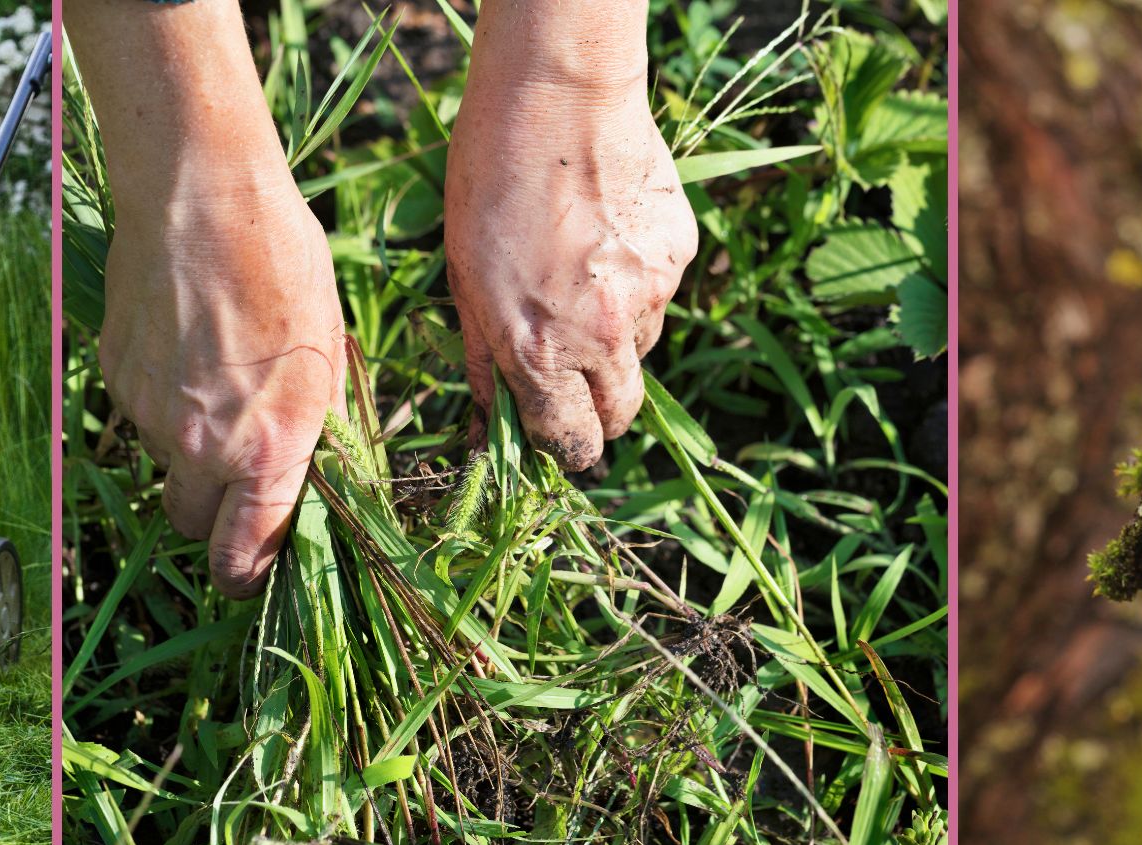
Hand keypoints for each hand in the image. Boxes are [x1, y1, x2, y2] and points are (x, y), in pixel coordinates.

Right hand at [99, 180, 344, 597]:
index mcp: (268, 447)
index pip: (243, 557)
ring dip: (187, 448)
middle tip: (238, 474)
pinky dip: (159, 400)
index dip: (248, 575)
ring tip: (216, 380)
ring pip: (164, 464)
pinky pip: (138, 415)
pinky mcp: (114, 378)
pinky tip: (184, 346)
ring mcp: (149, 414)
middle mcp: (202, 445)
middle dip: (213, 515)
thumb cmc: (282, 263)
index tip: (253, 569)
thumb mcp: (327, 354)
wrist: (200, 195)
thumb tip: (310, 474)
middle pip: (192, 525)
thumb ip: (313, 429)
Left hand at [443, 3, 696, 471]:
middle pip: (621, 415)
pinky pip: (660, 291)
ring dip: (616, 337)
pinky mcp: (679, 254)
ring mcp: (650, 294)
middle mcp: (604, 336)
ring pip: (641, 349)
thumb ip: (484, 357)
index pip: (571, 443)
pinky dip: (637, 281)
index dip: (564, 448)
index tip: (558, 438)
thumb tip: (490, 421)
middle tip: (574, 378)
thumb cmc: (489, 181)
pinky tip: (606, 234)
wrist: (558, 98)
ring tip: (580, 275)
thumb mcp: (462, 277)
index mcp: (540, 351)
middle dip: (599, 411)